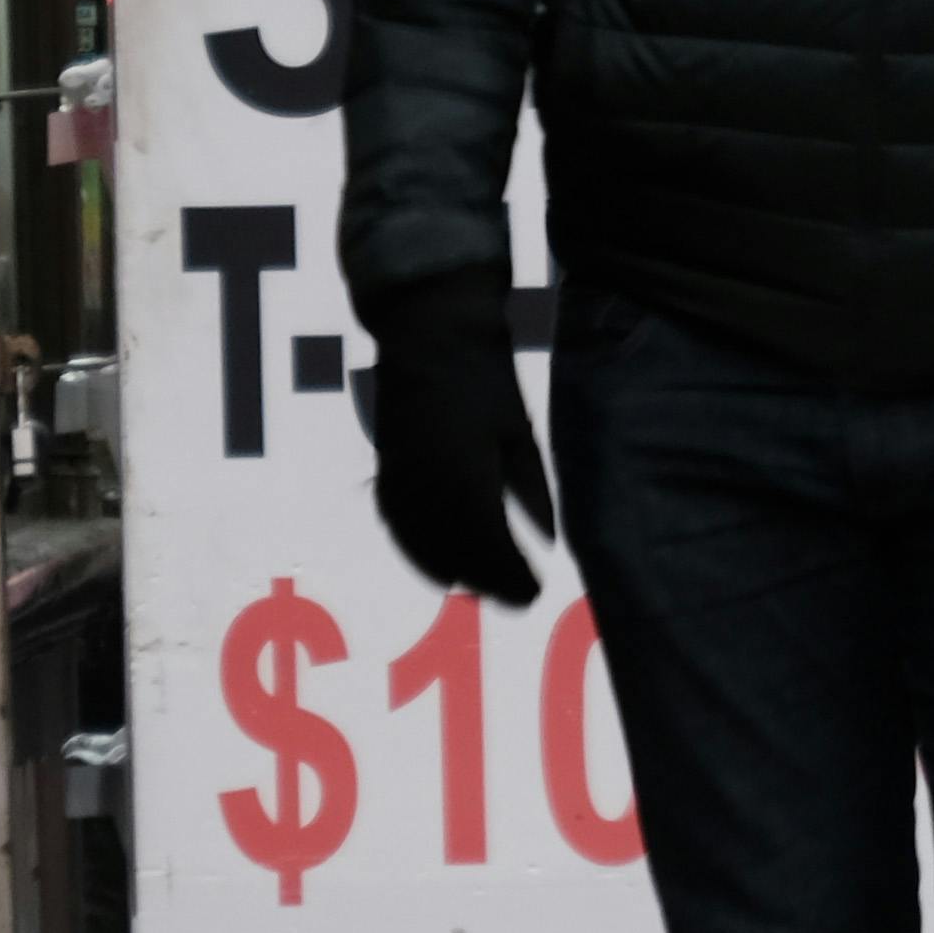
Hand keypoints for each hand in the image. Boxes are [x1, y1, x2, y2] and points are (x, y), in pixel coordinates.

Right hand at [362, 281, 551, 606]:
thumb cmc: (485, 379)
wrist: (429, 334)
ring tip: (484, 590)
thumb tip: (547, 545)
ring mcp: (400, 481)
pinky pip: (397, 528)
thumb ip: (533, 494)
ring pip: (423, 549)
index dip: (513, 579)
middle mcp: (428, 490)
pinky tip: (438, 567)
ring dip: (455, 574)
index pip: (491, 551)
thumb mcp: (521, 436)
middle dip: (489, 584)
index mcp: (467, 479)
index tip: (536, 594)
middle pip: (458, 558)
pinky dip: (418, 553)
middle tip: (519, 598)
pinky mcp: (386, 469)